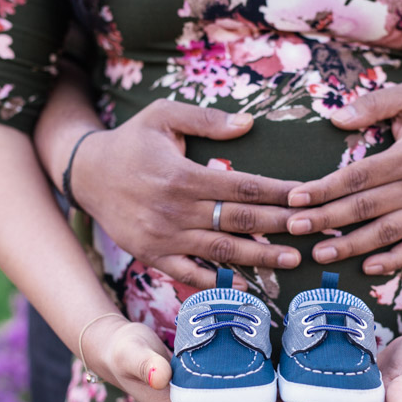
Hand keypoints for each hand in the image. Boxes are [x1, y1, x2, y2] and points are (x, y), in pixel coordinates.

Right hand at [72, 100, 301, 289]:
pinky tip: (245, 285)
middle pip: (240, 220)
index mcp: (183, 175)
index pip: (244, 187)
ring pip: (222, 251)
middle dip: (281, 226)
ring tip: (293, 259)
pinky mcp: (152, 255)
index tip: (308, 197)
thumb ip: (206, 119)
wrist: (86, 174)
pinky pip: (190, 274)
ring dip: (260, 257)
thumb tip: (249, 123)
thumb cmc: (131, 141)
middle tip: (315, 230)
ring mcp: (164, 237)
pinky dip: (218, 282)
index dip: (279, 193)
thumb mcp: (163, 115)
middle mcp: (175, 210)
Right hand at [84, 315, 305, 401]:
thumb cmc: (124, 348)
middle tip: (323, 395)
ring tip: (316, 393)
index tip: (303, 399)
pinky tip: (288, 386)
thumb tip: (162, 375)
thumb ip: (145, 362)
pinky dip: (263, 398)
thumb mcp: (133, 351)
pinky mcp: (205, 400)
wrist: (113, 350)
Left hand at [284, 82, 401, 274]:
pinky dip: (391, 261)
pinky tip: (366, 267)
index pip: (358, 175)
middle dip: (326, 219)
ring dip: (350, 246)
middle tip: (293, 227)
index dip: (325, 188)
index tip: (295, 197)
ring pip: (385, 233)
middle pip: (365, 207)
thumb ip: (374, 103)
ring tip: (318, 254)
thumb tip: (335, 118)